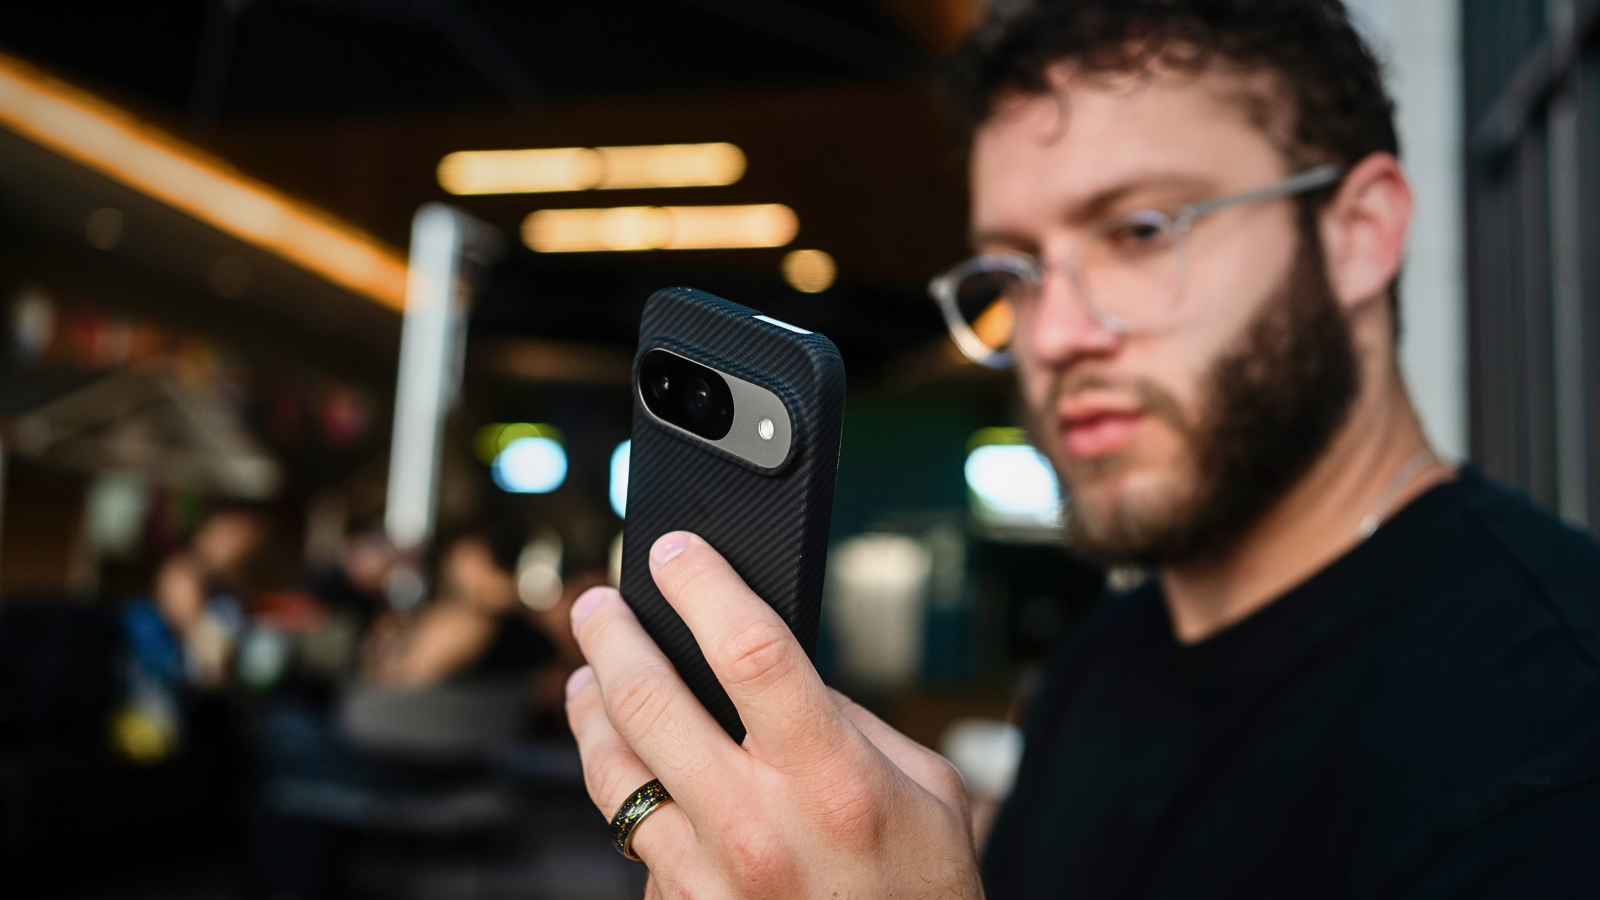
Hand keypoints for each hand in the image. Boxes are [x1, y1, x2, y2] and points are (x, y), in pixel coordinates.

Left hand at [566, 532, 982, 898]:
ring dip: (590, 710)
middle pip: (650, 699)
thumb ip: (852, 723)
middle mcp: (758, 827)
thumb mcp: (927, 789)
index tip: (674, 550)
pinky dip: (628, 797)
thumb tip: (776, 677)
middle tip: (597, 604)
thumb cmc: (921, 891)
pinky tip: (636, 777)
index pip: (749, 650)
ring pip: (611, 770)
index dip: (703, 585)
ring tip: (588, 679)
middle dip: (611, 635)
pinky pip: (632, 841)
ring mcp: (706, 878)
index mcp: (833, 778)